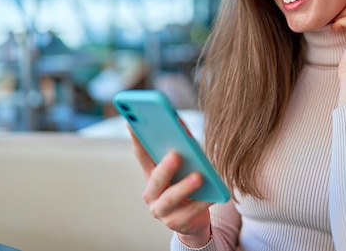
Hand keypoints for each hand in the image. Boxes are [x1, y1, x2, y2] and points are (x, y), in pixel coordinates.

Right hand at [129, 128, 212, 246]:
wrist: (193, 220)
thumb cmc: (186, 186)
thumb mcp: (182, 169)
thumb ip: (181, 153)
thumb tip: (186, 134)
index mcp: (150, 175)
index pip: (141, 154)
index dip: (136, 138)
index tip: (132, 121)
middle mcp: (151, 194)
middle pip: (156, 179)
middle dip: (165, 167)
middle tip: (176, 155)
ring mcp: (162, 211)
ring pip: (171, 199)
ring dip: (184, 187)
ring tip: (199, 177)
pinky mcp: (176, 224)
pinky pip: (189, 213)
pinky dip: (201, 203)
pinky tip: (212, 195)